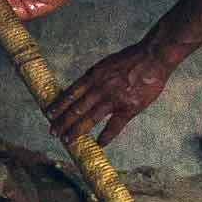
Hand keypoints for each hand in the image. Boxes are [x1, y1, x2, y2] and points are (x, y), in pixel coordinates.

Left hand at [48, 43, 179, 151]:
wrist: (153, 57)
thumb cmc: (131, 59)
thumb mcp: (106, 64)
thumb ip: (94, 78)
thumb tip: (81, 90)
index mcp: (93, 76)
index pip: (70, 93)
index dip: (58, 105)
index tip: (48, 114)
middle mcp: (100, 88)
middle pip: (76, 108)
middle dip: (62, 121)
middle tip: (52, 132)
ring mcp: (114, 99)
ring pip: (90, 118)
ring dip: (76, 130)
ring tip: (67, 140)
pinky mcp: (129, 108)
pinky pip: (114, 126)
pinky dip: (106, 136)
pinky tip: (99, 144)